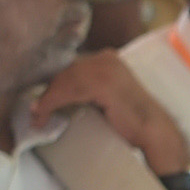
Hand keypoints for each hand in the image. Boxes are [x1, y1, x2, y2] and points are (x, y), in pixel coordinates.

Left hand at [30, 50, 188, 169]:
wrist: (153, 132)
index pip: (70, 67)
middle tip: (36, 112)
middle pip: (64, 72)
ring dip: (46, 100)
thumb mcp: (102, 96)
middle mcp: (106, 58)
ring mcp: (106, 69)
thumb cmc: (129, 117)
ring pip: (63, 81)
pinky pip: (67, 91)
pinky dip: (50, 103)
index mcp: (106, 58)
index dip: (53, 84)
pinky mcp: (103, 83)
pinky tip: (42, 115)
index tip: (39, 100)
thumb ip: (83, 88)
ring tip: (38, 117)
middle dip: (48, 92)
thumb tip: (50, 94)